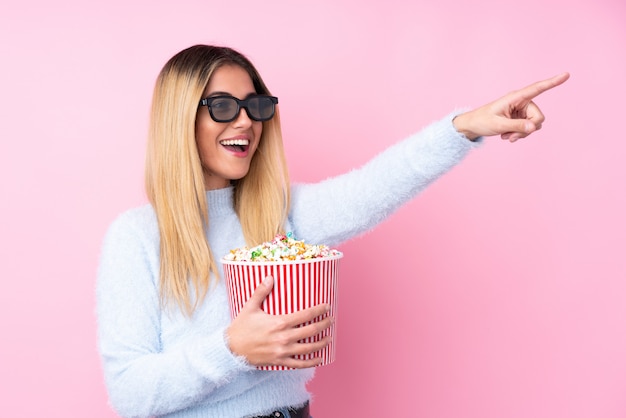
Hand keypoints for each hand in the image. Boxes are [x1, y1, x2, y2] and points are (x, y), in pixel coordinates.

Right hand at [226, 276, 332, 367]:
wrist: (231, 349)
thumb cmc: (241, 327)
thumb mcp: (250, 307)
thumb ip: (261, 291)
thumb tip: (270, 277)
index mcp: (280, 322)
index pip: (306, 315)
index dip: (319, 310)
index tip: (327, 307)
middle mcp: (284, 337)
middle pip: (312, 331)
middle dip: (325, 324)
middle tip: (331, 320)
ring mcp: (283, 351)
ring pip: (309, 348)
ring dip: (322, 343)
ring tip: (329, 337)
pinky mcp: (280, 361)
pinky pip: (300, 363)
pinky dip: (312, 361)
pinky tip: (319, 358)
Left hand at [453, 72, 569, 141]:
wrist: (473, 126)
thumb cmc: (482, 121)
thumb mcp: (498, 125)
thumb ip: (517, 127)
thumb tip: (534, 128)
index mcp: (516, 97)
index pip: (537, 88)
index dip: (553, 82)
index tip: (567, 74)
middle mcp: (522, 102)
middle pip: (538, 117)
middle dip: (528, 130)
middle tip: (512, 137)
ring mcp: (522, 111)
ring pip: (535, 125)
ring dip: (522, 134)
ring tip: (507, 136)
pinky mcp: (521, 119)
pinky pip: (529, 129)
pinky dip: (520, 135)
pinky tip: (507, 136)